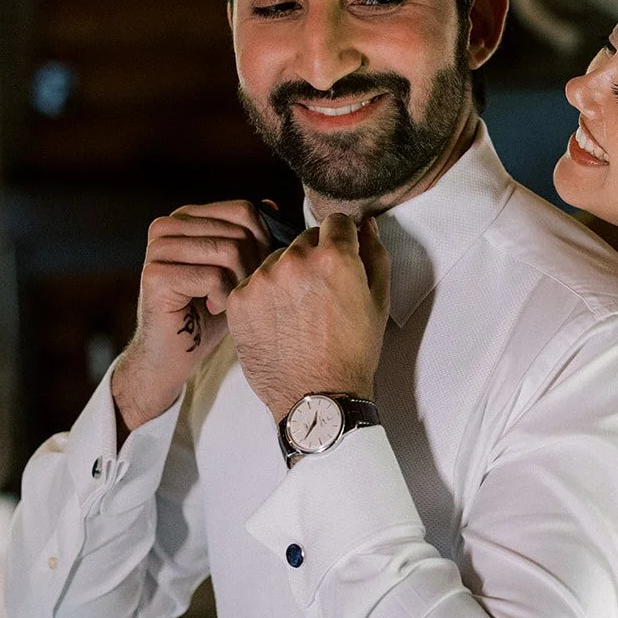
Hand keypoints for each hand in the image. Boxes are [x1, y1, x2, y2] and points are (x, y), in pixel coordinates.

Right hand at [113, 201, 273, 433]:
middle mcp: (166, 226)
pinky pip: (213, 277)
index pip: (244, 211)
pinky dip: (225, 299)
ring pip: (228, 252)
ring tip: (229, 300)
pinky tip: (213, 309)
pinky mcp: (154, 275)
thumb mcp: (239, 268)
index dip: (262, 242)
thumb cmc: (213, 309)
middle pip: (239, 232)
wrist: (177, 353)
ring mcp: (157, 249)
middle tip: (242, 292)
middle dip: (252, 267)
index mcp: (185, 217)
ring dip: (239, 285)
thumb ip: (251, 236)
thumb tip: (272, 204)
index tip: (254, 272)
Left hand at [227, 213, 389, 422]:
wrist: (316, 396)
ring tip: (297, 310)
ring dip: (286, 274)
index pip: (335, 221)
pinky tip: (278, 320)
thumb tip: (366, 224)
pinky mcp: (238, 299)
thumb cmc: (352, 352)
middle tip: (320, 291)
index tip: (342, 256)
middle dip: (314, 257)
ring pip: (276, 259)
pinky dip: (264, 295)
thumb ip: (374, 253)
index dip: (342, 238)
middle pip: (304, 239)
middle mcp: (294, 260)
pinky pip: (253, 282)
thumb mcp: (379, 300)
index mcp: (334, 257)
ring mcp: (261, 279)